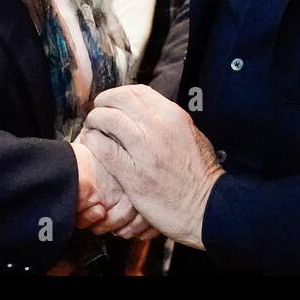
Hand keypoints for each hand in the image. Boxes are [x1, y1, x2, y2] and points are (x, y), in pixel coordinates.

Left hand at [82, 85, 223, 248]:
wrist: (207, 207)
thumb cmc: (201, 176)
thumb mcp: (192, 135)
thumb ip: (169, 122)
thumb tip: (147, 115)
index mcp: (174, 116)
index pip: (137, 91)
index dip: (118, 93)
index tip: (112, 102)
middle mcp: (159, 127)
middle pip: (119, 99)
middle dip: (102, 103)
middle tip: (97, 112)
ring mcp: (145, 149)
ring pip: (108, 119)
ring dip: (94, 120)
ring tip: (92, 129)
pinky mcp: (133, 174)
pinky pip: (104, 149)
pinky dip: (92, 142)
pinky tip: (91, 144)